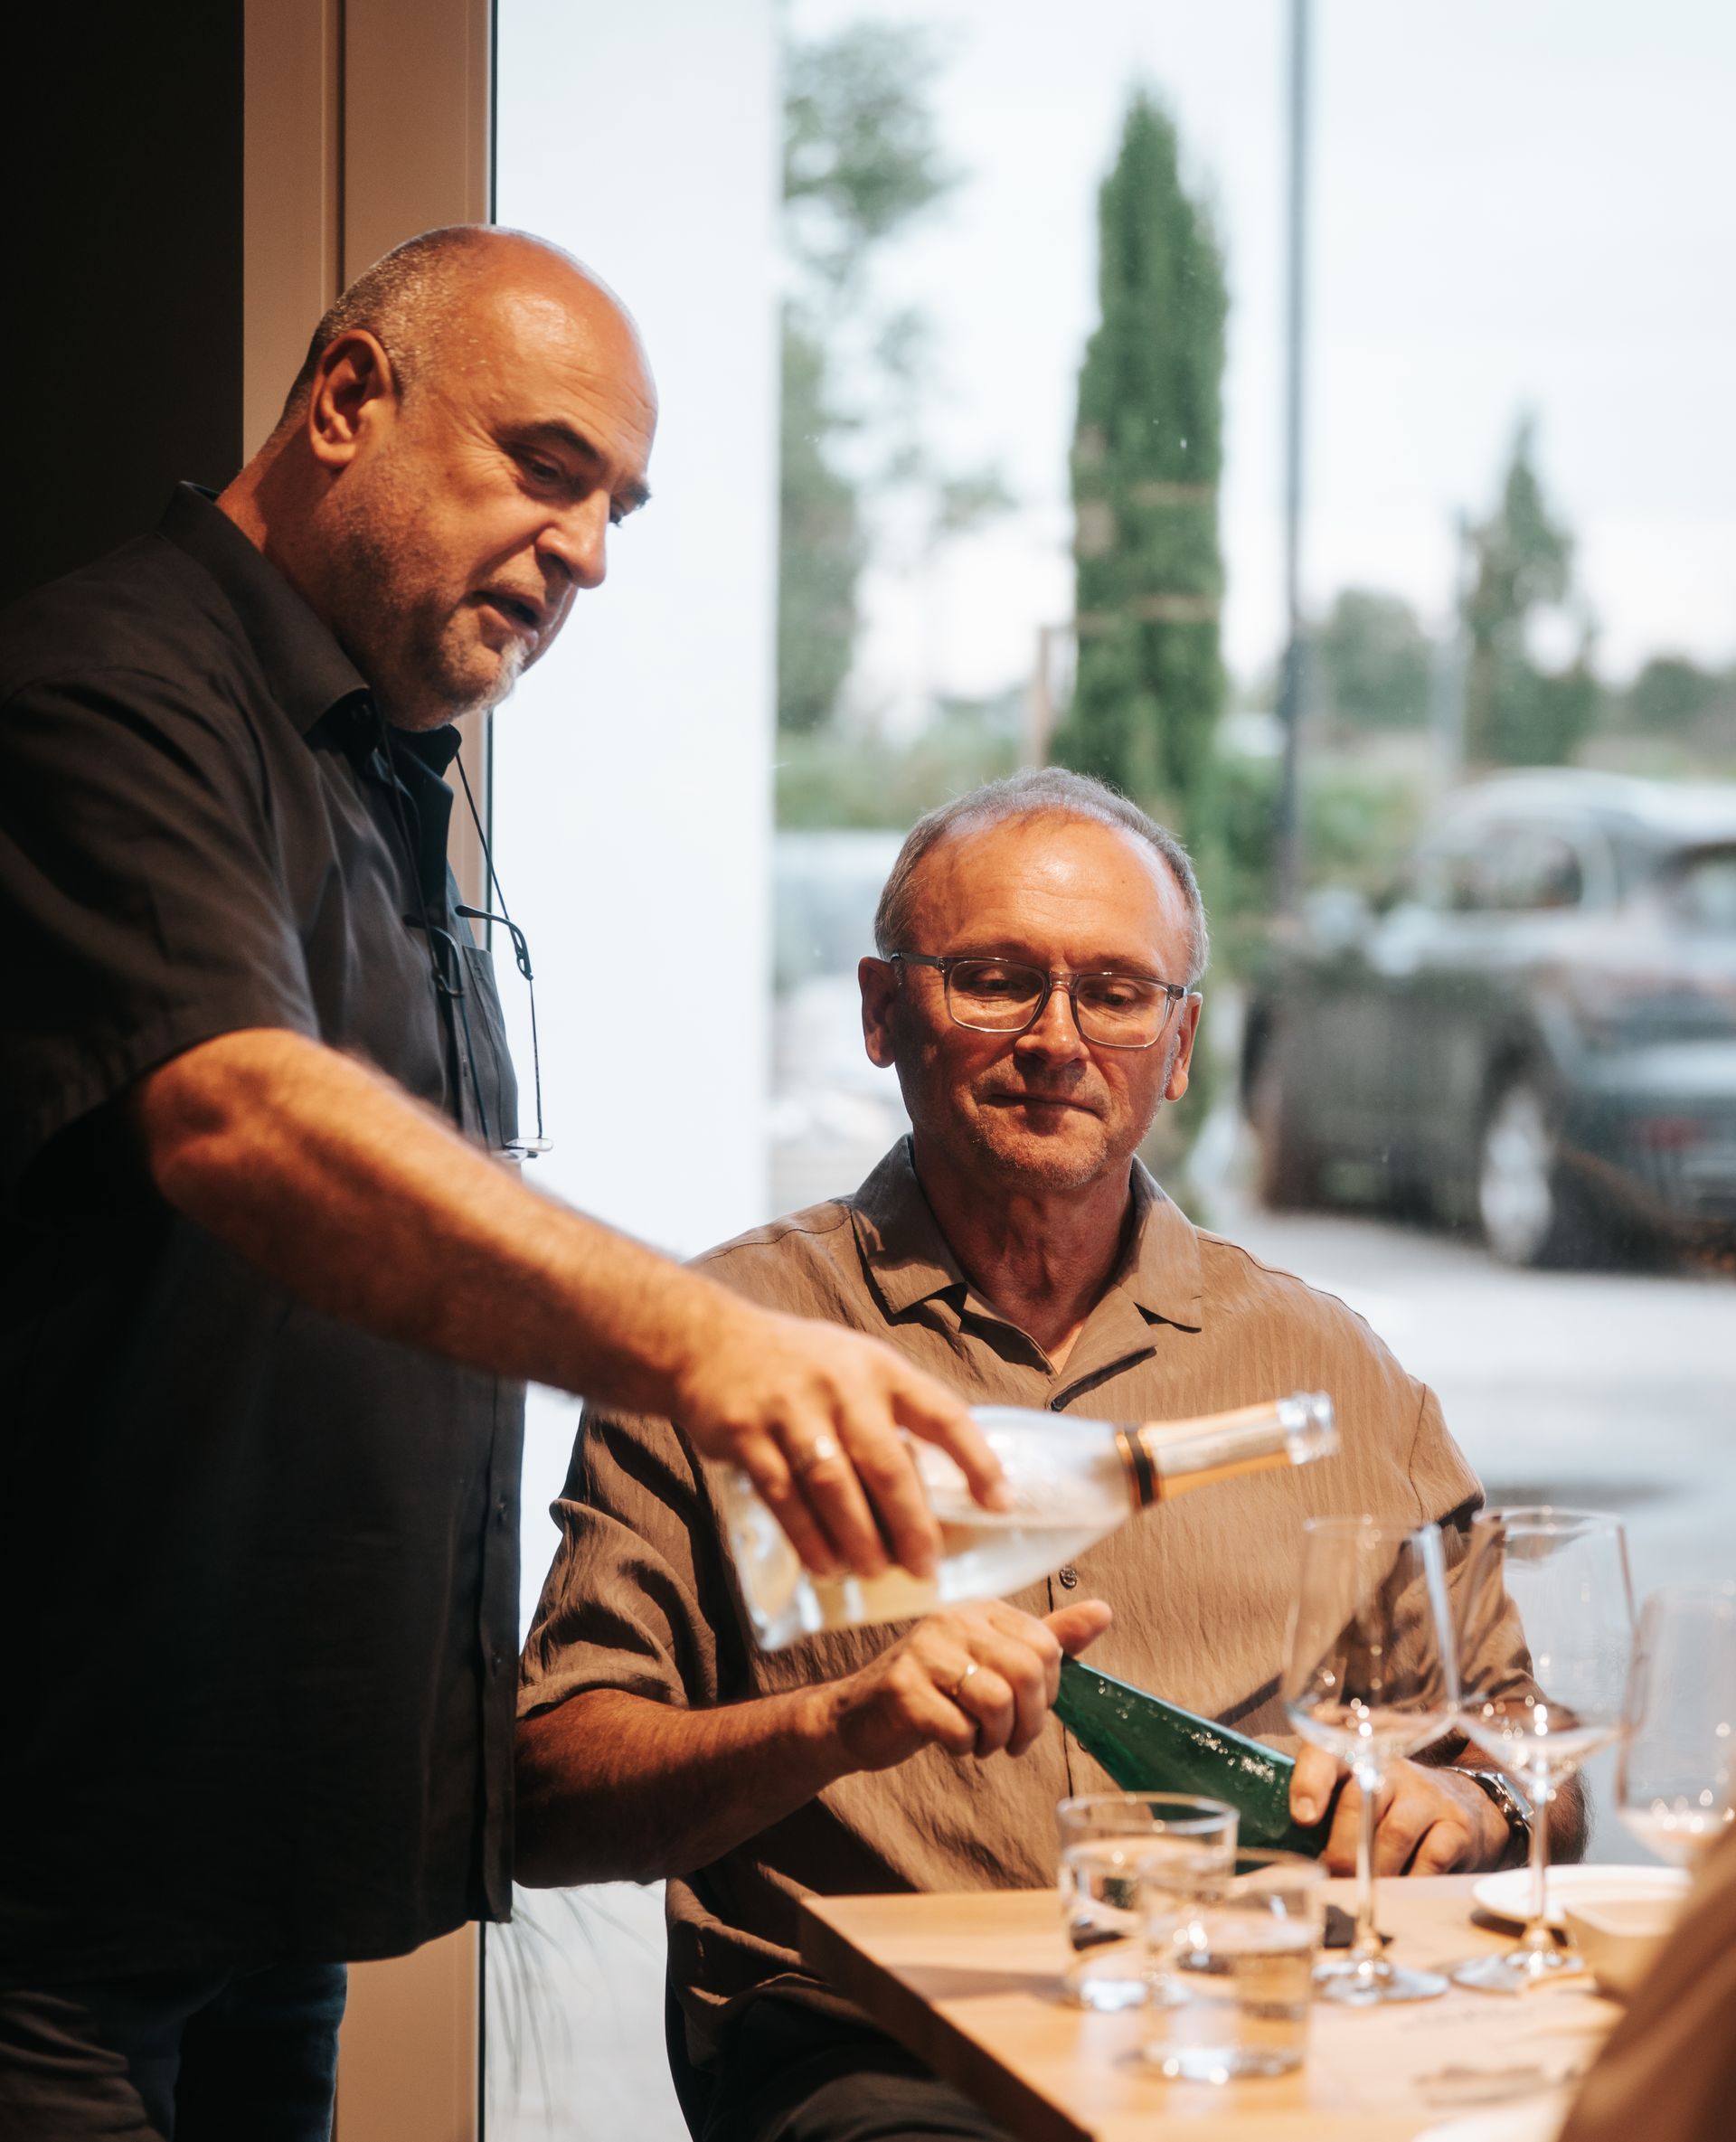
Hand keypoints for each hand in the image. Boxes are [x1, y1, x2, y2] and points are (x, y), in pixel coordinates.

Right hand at [677, 1302, 1008, 1579]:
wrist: (709, 1343)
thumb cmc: (801, 1367)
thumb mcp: (855, 1367)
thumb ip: (891, 1416)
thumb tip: (939, 1491)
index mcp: (880, 1369)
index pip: (942, 1412)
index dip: (976, 1461)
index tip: (1001, 1504)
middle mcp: (841, 1384)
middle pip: (887, 1463)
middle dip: (911, 1523)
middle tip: (925, 1567)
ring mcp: (791, 1408)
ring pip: (834, 1486)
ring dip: (858, 1538)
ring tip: (875, 1571)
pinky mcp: (747, 1434)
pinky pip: (783, 1496)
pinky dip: (808, 1537)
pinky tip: (826, 1565)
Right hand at [823, 1599, 1112, 1774]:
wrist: (857, 1718)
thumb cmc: (932, 1690)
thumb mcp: (991, 1661)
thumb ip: (1048, 1638)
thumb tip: (1104, 1611)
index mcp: (980, 1609)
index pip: (1045, 1645)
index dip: (1048, 1691)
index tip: (1029, 1709)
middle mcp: (952, 1619)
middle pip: (1026, 1673)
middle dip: (1029, 1722)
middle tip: (1012, 1740)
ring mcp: (923, 1651)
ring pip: (997, 1701)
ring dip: (997, 1738)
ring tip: (981, 1742)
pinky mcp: (902, 1689)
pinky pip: (958, 1728)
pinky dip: (963, 1747)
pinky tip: (951, 1741)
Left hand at [1290, 1748, 1510, 1875]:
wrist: (1466, 1804)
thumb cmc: (1393, 1809)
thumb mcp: (1360, 1799)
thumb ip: (1329, 1815)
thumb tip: (1296, 1858)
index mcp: (1358, 1757)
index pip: (1327, 1753)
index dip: (1311, 1782)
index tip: (1302, 1818)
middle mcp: (1393, 1768)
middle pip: (1361, 1801)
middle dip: (1343, 1849)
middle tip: (1334, 1878)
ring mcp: (1428, 1795)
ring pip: (1394, 1833)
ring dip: (1374, 1870)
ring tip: (1363, 1893)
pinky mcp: (1458, 1825)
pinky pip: (1431, 1857)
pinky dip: (1411, 1881)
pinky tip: (1401, 1893)